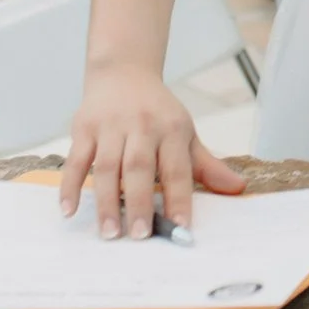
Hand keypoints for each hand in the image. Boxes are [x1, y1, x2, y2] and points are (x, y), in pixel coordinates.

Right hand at [59, 60, 245, 239]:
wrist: (124, 72)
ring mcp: (110, 126)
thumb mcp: (186, 133)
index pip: (178, 168)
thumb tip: (238, 188)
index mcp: (172, 129)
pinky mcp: (84, 127)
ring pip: (106, 166)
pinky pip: (75, 159)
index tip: (180, 227)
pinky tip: (70, 210)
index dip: (179, 198)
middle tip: (139, 235)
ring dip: (106, 201)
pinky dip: (70, 185)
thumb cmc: (158, 111)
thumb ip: (207, 165)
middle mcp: (142, 126)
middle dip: (139, 202)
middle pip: (138, 168)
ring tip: (110, 233)